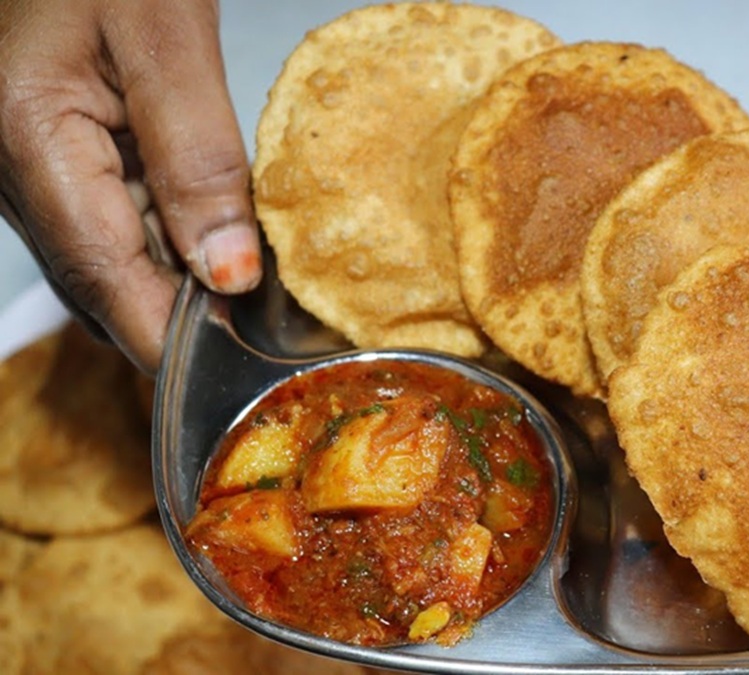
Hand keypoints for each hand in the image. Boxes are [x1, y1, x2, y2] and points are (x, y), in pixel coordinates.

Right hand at [0, 0, 260, 372]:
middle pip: (107, 282)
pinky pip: (117, 219)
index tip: (234, 384)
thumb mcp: (164, 34)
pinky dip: (175, 239)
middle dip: (187, 323)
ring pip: (114, 258)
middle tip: (272, 347)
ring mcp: (35, 164)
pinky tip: (229, 242)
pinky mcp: (61, 150)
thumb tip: (227, 272)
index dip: (170, 344)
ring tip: (267, 305)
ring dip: (184, 285)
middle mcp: (20, 168)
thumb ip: (196, 155)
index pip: (104, 281)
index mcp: (32, 141)